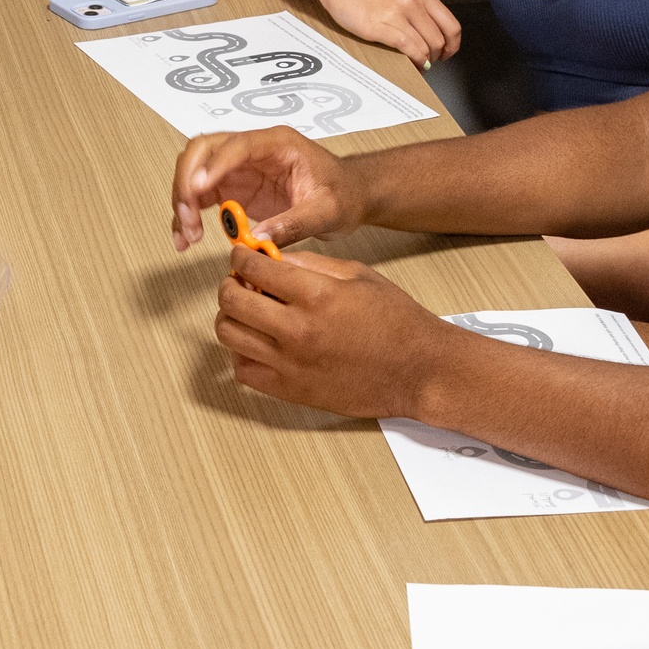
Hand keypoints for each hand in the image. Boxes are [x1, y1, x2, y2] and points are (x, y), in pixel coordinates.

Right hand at [170, 127, 352, 249]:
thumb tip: (258, 238)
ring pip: (194, 172)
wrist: (350, 196)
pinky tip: (185, 237)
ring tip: (187, 235)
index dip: (214, 166)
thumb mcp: (326, 212)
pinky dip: (188, 215)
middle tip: (188, 218)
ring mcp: (240, 168)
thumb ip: (293, 224)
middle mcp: (253, 151)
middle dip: (187, 183)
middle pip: (204, 151)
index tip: (198, 189)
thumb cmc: (343, 193)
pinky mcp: (234, 187)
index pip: (237, 146)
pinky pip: (200, 196)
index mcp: (278, 144)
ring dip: (183, 201)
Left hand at [212, 246, 450, 420]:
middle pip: (231, 300)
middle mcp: (298, 330)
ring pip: (229, 334)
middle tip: (242, 282)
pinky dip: (242, 353)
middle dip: (230, 284)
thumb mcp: (358, 275)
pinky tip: (260, 343)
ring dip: (232, 317)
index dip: (240, 256)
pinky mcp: (291, 391)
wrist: (419, 370)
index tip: (242, 256)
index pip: (252, 267)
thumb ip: (310, 264)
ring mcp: (291, 365)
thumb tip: (271, 257)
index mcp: (317, 295)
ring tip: (250, 312)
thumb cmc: (396, 323)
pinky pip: (243, 370)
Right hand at [306, 0, 462, 66]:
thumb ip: (419, 10)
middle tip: (427, 63)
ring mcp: (396, 14)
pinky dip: (413, 61)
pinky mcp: (379, 26)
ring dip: (423, 62)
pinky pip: (407, 48)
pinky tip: (409, 64)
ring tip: (416, 65)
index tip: (445, 54)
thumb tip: (432, 37)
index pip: (451, 26)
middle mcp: (412, 3)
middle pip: (438, 41)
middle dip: (435, 58)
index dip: (452, 46)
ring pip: (424, 47)